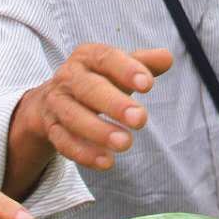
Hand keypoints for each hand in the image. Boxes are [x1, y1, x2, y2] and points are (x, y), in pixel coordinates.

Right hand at [20, 45, 173, 171]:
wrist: (51, 100)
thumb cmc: (96, 81)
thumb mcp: (117, 69)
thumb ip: (143, 63)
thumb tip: (167, 58)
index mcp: (87, 57)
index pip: (106, 58)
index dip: (126, 70)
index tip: (148, 85)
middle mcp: (68, 77)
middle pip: (89, 89)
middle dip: (114, 104)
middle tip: (140, 119)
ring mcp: (57, 103)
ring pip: (73, 117)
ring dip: (99, 131)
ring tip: (125, 143)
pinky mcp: (51, 129)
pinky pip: (63, 142)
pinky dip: (84, 153)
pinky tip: (107, 161)